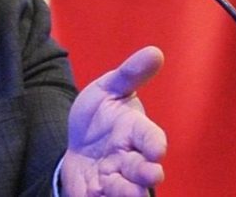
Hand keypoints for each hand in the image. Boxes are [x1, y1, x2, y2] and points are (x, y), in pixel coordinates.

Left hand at [61, 46, 166, 196]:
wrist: (78, 141)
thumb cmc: (102, 114)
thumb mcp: (109, 88)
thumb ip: (130, 73)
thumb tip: (154, 52)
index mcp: (135, 132)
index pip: (151, 137)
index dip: (154, 143)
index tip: (157, 149)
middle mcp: (129, 158)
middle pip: (143, 169)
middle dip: (147, 173)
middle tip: (151, 175)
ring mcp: (113, 178)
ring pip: (125, 190)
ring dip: (127, 192)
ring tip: (129, 193)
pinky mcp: (94, 193)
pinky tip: (94, 195)